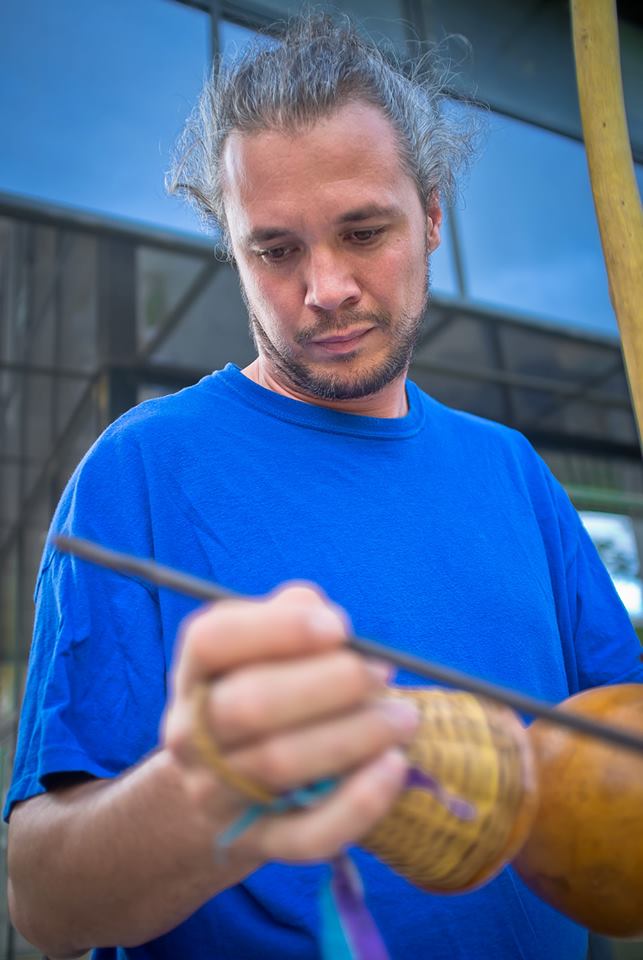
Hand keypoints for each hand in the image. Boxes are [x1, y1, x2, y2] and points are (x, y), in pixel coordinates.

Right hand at [162, 582, 419, 863]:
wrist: (232, 776)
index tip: (340, 627)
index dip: (277, 628)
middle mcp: (190, 733)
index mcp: (195, 671)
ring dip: (354, 735)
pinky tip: (394, 766)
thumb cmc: (269, 686)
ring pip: (280, 766)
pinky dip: (356, 804)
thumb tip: (328, 621)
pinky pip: (306, 834)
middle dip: (327, 685)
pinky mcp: (257, 841)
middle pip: (248, 705)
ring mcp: (216, 793)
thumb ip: (295, 615)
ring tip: (403, 716)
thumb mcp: (270, 643)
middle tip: (382, 672)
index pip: (212, 640)